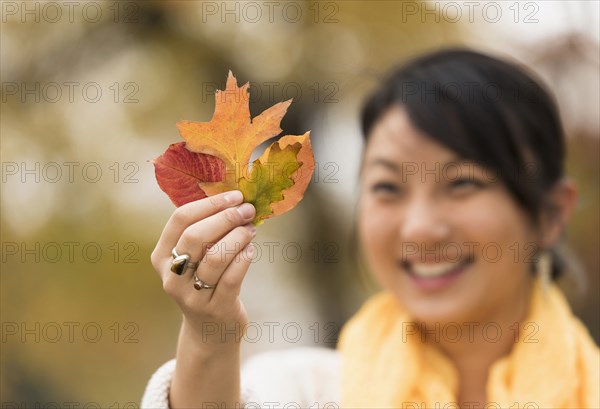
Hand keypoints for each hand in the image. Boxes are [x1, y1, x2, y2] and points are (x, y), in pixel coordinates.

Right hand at [151, 190, 255, 348]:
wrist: (210, 331)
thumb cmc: (205, 283)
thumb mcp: (195, 259)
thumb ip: (205, 232)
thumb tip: (235, 199)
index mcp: (161, 256)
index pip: (180, 220)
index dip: (209, 204)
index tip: (234, 196)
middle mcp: (171, 277)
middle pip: (195, 236)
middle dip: (225, 218)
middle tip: (247, 210)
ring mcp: (192, 296)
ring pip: (215, 257)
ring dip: (238, 237)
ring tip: (251, 230)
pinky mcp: (216, 309)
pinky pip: (232, 277)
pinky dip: (244, 258)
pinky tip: (251, 250)